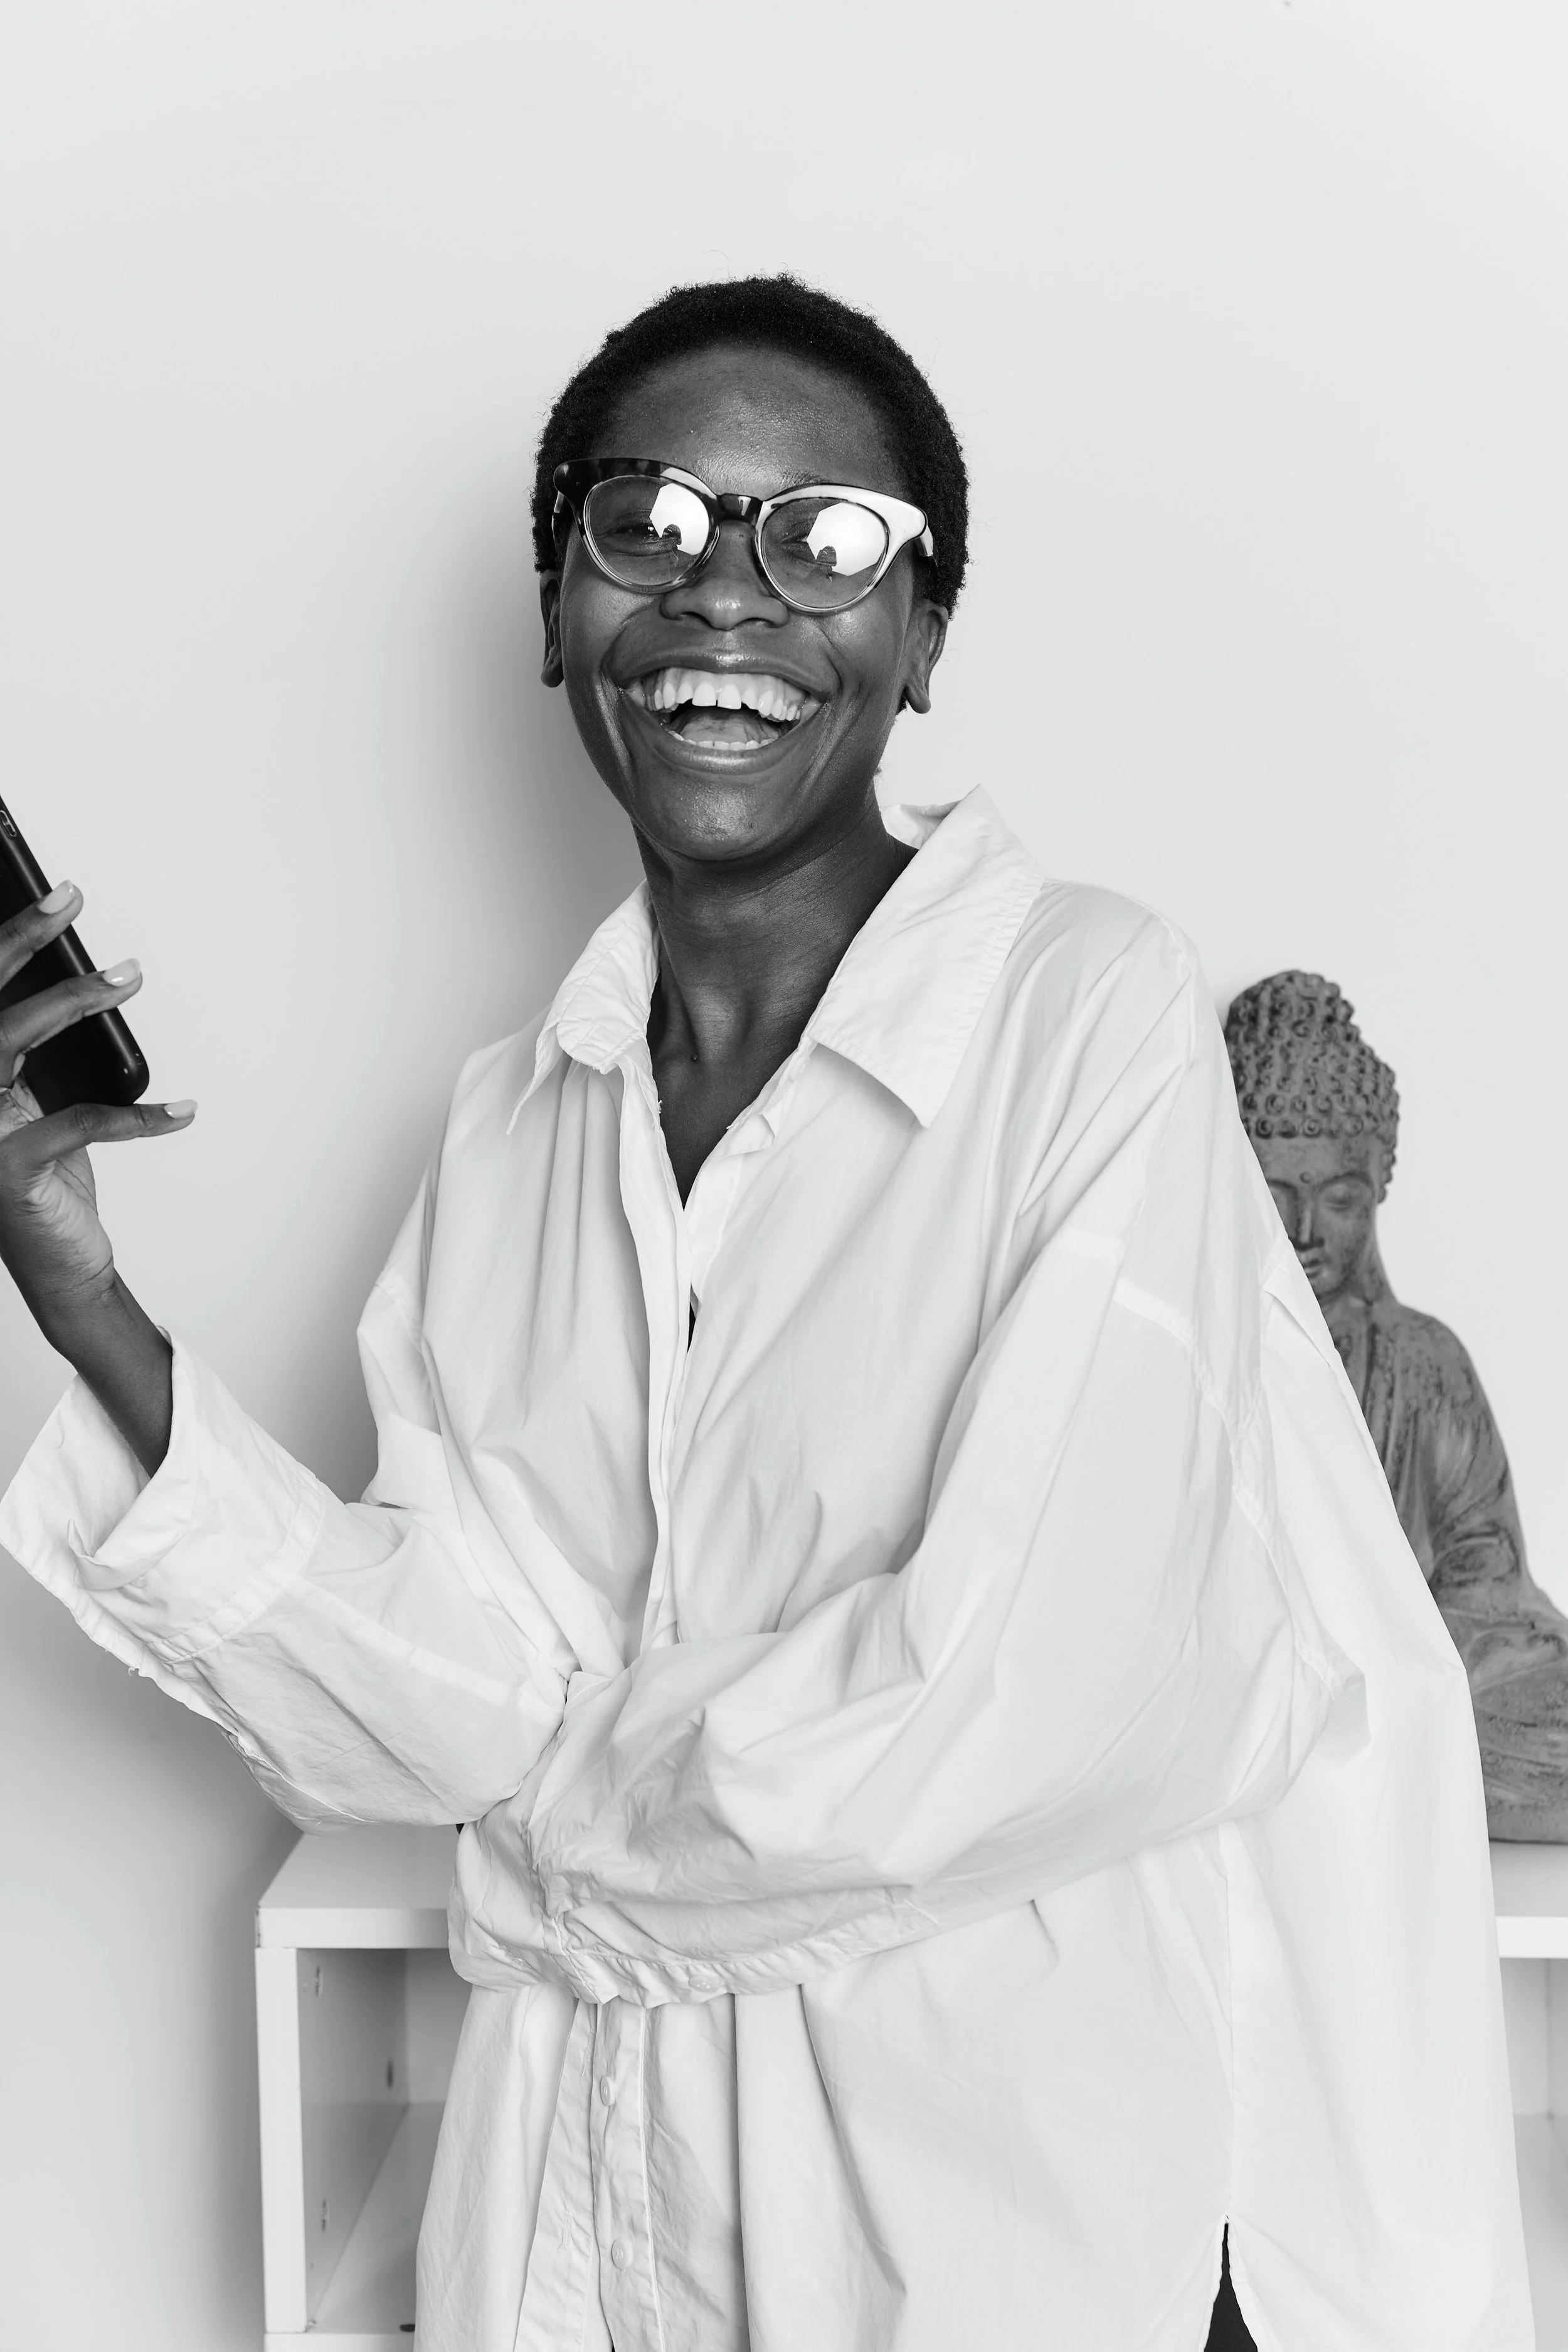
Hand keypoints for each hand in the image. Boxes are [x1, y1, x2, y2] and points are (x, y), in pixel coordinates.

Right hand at [0, 882, 193, 1469]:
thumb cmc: (50, 1184)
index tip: (56, 897)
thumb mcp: (40, 1111)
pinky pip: (80, 1123)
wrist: (59, 1267)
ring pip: (14, 1043)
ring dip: (73, 1002)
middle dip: (26, 944)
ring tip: (127, 975)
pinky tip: (182, 1112)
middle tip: (73, 901)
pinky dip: (138, 1116)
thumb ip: (43, 1060)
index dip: (11, 942)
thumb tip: (85, 993)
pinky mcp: (10, 1172)